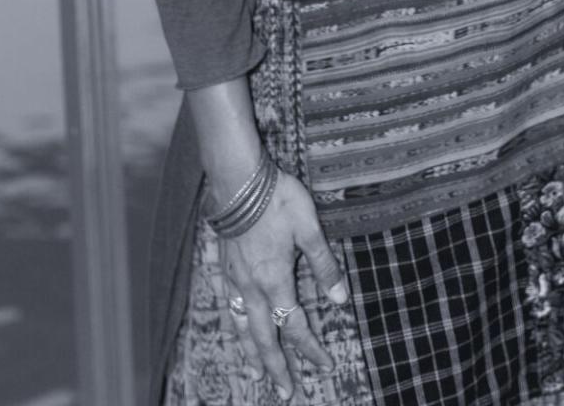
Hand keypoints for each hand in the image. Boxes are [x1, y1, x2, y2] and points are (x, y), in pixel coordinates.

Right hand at [219, 168, 346, 400]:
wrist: (238, 179)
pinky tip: (234, 326)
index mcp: (275, 280)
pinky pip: (227, 304)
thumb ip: (324, 265)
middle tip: (286, 391)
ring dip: (250, 353)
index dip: (310, 348)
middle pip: (263, 336)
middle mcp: (252, 286)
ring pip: (241, 326)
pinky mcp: (223, 265)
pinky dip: (232, 323)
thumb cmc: (277, 199)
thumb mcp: (309, 228)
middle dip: (276, 366)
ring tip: (255, 373)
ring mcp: (234, 277)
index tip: (324, 365)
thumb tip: (340, 298)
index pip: (294, 325)